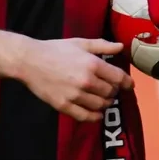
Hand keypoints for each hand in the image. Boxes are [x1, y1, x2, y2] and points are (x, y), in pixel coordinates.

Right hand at [16, 37, 131, 122]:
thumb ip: (103, 46)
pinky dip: (95, 117)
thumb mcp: (81, 43)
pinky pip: (86, 117)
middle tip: (109, 89)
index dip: (126, 83)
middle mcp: (86, 81)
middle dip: (113, 91)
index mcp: (93, 64)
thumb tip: (121, 47)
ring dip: (105, 103)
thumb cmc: (56, 49)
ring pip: (101, 105)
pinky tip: (97, 113)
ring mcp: (75, 95)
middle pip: (111, 92)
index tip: (128, 85)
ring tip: (103, 99)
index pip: (119, 78)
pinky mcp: (64, 106)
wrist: (30, 61)